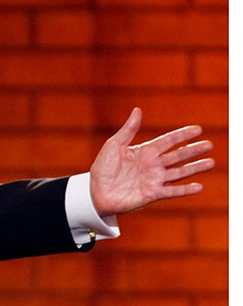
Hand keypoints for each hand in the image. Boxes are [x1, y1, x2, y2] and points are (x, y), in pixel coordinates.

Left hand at [89, 108, 214, 215]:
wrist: (94, 193)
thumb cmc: (102, 169)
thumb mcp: (113, 146)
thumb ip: (128, 130)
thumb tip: (138, 110)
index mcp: (145, 152)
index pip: (168, 141)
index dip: (182, 135)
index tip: (198, 129)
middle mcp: (153, 165)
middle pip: (177, 156)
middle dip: (193, 151)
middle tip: (209, 145)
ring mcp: (154, 180)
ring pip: (179, 173)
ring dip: (195, 168)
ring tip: (210, 163)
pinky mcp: (151, 194)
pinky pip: (171, 191)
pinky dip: (184, 190)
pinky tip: (198, 187)